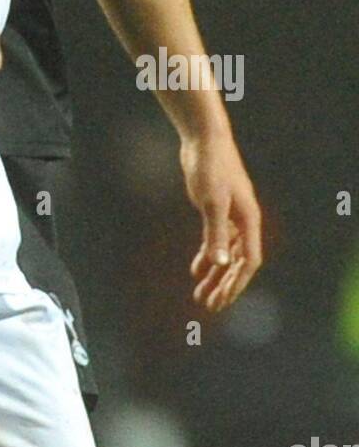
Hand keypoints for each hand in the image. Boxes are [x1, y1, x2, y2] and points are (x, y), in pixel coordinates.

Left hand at [180, 130, 262, 312]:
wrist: (203, 139)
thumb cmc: (210, 167)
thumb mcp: (211, 202)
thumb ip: (215, 234)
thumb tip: (219, 265)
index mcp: (249, 221)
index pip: (247, 261)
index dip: (236, 283)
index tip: (221, 301)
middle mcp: (243, 221)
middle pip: (237, 262)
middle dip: (225, 286)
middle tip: (210, 307)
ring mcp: (230, 215)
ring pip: (225, 253)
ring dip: (215, 275)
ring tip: (201, 295)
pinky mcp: (216, 209)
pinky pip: (215, 240)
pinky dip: (207, 256)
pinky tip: (196, 270)